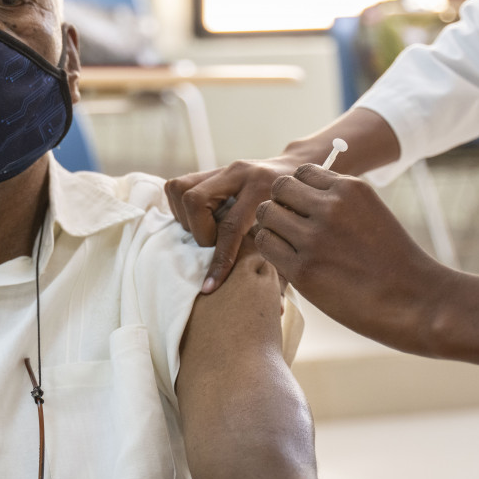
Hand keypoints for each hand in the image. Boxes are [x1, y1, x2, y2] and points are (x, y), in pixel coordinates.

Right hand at [165, 152, 308, 293]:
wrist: (299, 174)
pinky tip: (198, 223)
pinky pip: (179, 186)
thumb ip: (283, 269)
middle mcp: (241, 173)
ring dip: (185, 219)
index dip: (219, 260)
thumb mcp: (295, 237)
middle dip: (198, 232)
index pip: (231, 228)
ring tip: (203, 234)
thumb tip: (277, 309)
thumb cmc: (298, 213)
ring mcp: (224, 168)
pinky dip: (182, 209)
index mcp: (264, 190)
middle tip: (211, 248)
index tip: (210, 286)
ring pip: (182, 189)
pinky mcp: (212, 169)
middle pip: (196, 200)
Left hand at [254, 164, 453, 356]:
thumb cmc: (394, 261)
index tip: (305, 210)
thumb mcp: (371, 213)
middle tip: (291, 228)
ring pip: (267, 214)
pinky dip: (272, 251)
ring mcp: (315, 237)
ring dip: (272, 227)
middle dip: (281, 205)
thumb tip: (298, 196)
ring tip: (290, 246)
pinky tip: (289, 262)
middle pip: (279, 188)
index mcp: (350, 188)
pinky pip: (266, 244)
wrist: (418, 301)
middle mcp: (331, 206)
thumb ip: (338, 201)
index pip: (301, 172)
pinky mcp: (304, 269)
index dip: (298, 191)